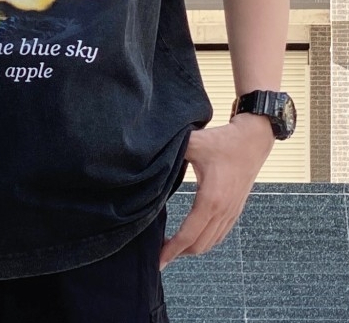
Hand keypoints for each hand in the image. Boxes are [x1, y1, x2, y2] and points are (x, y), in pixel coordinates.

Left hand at [159, 114, 273, 269]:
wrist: (251, 141)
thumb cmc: (221, 141)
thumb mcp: (193, 144)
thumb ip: (170, 151)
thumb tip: (149, 157)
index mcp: (210, 199)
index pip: (188, 235)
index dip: (171, 250)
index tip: (158, 260)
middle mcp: (222, 211)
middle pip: (198, 245)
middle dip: (178, 253)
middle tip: (159, 254)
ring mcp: (231, 213)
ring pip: (210, 243)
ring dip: (191, 249)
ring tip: (172, 248)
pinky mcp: (235, 211)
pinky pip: (219, 235)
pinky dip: (204, 242)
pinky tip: (192, 238)